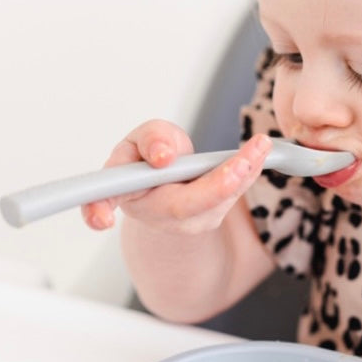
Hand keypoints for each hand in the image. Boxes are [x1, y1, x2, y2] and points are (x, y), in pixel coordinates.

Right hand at [81, 121, 272, 234]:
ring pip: (218, 201)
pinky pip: (232, 195)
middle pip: (186, 206)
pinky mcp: (212, 217)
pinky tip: (261, 152)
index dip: (100, 209)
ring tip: (261, 145)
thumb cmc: (145, 162)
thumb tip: (163, 155)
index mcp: (128, 193)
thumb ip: (151, 139)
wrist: (164, 189)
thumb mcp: (139, 141)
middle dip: (218, 183)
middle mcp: (157, 215)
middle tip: (245, 158)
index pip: (111, 200)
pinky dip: (248, 172)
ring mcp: (188, 222)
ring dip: (243, 173)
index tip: (100, 219)